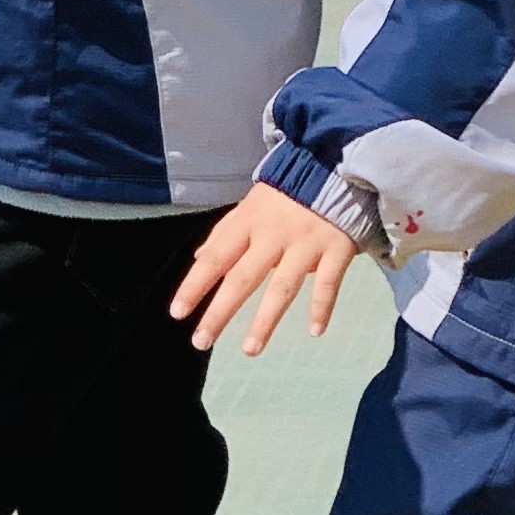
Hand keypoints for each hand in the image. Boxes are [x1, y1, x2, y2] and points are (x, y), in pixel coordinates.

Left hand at [171, 182, 367, 354]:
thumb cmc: (288, 192)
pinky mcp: (336, 248)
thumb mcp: (252, 204)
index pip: (215, 257)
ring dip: (265, 320)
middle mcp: (273, 234)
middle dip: (220, 312)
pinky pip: (328, 282)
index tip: (178, 312)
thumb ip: (226, 231)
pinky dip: (322, 307)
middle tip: (202, 342)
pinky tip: (314, 332)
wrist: (336, 165)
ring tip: (250, 349)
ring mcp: (306, 243)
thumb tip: (199, 259)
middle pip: (242, 278)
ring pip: (282, 286)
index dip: (195, 285)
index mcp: (249, 222)